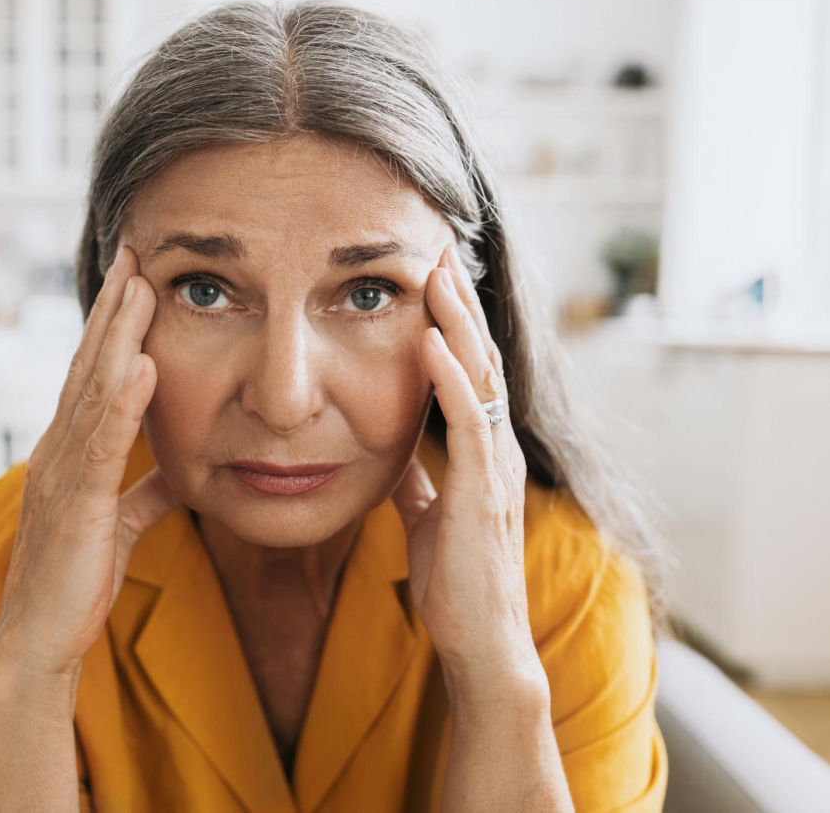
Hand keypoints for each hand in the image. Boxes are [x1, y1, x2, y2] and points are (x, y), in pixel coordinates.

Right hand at [0, 245, 177, 679]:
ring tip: (139, 286)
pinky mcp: (80, 506)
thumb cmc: (76, 580)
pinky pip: (104, 447)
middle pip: (90, 367)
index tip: (136, 279)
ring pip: (93, 392)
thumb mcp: (119, 523)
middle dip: (113, 310)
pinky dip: (123, 404)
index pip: (94, 375)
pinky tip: (144, 367)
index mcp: (71, 453)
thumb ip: (145, 491)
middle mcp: (60, 451)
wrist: (41, 640)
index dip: (114, 327)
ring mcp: (63, 474)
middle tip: (134, 253)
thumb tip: (179, 471)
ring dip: (118, 338)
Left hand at [393, 246, 541, 692]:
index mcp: (483, 453)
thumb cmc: (456, 581)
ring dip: (456, 322)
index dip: (454, 326)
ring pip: (478, 377)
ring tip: (436, 272)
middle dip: (458, 305)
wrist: (479, 640)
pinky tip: (428, 338)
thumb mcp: (430, 517)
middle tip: (438, 251)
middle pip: (479, 360)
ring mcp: (493, 466)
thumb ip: (419, 482)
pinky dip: (447, 376)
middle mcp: (496, 449)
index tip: (432, 282)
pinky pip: (465, 419)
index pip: (470, 374)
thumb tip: (394, 459)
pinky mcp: (481, 489)